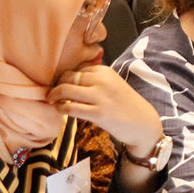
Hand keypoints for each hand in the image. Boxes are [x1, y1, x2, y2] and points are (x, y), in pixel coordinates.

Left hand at [47, 64, 163, 157]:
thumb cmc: (126, 105)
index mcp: (105, 71)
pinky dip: (61, 108)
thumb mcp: (113, 84)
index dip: (64, 75)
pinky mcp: (98, 113)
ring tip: (51, 100)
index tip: (59, 83)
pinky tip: (60, 110)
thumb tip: (71, 78)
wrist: (142, 124)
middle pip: (68, 76)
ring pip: (66, 90)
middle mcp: (102, 81)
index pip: (77, 68)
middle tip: (51, 91)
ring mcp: (100, 97)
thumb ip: (96, 79)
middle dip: (56, 84)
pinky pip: (70, 108)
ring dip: (54, 95)